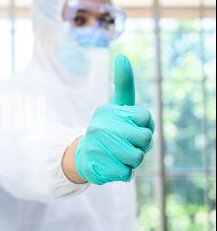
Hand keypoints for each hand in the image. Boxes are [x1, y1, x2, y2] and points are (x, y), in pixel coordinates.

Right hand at [74, 54, 154, 184]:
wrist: (83, 156)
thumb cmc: (108, 128)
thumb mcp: (116, 105)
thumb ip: (123, 83)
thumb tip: (122, 56)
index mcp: (107, 111)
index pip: (147, 118)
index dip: (145, 125)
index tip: (133, 125)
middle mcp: (100, 127)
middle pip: (145, 139)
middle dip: (142, 144)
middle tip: (128, 143)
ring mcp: (97, 148)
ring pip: (137, 158)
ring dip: (134, 159)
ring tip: (120, 154)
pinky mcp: (97, 168)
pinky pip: (127, 173)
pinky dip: (124, 172)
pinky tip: (112, 165)